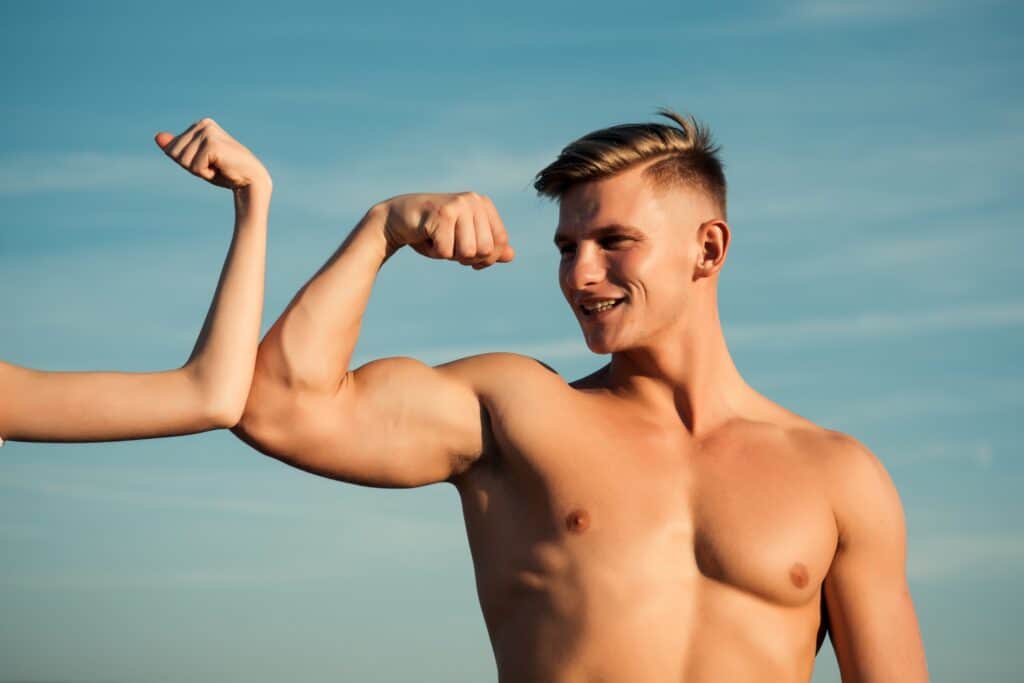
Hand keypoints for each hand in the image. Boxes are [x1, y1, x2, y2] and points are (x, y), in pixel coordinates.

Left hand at [154, 118, 270, 191]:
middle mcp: (204, 124)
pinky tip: (221, 168)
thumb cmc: (225, 172)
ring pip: (183, 160)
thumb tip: (157, 136)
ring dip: (199, 170)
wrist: (250, 181)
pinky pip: (194, 166)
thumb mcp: (195, 160)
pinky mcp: (212, 144)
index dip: (187, 163)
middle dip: (191, 166)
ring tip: (218, 167)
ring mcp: (208, 132)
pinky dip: (205, 173)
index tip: (208, 163)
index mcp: (200, 125)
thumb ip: (176, 149)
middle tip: (214, 166)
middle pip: (174, 153)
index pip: (172, 149)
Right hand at [380, 192, 514, 268]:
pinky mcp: (441, 214)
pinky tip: (426, 237)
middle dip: (466, 257)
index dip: (487, 258)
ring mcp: (458, 206)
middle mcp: (474, 201)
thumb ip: (488, 247)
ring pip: (467, 252)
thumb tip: (511, 256)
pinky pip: (446, 252)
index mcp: (483, 204)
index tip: (470, 257)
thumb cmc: (433, 231)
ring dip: (449, 255)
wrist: (398, 218)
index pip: (500, 242)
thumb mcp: (464, 239)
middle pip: (486, 250)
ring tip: (437, 239)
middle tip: (449, 246)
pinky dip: (434, 252)